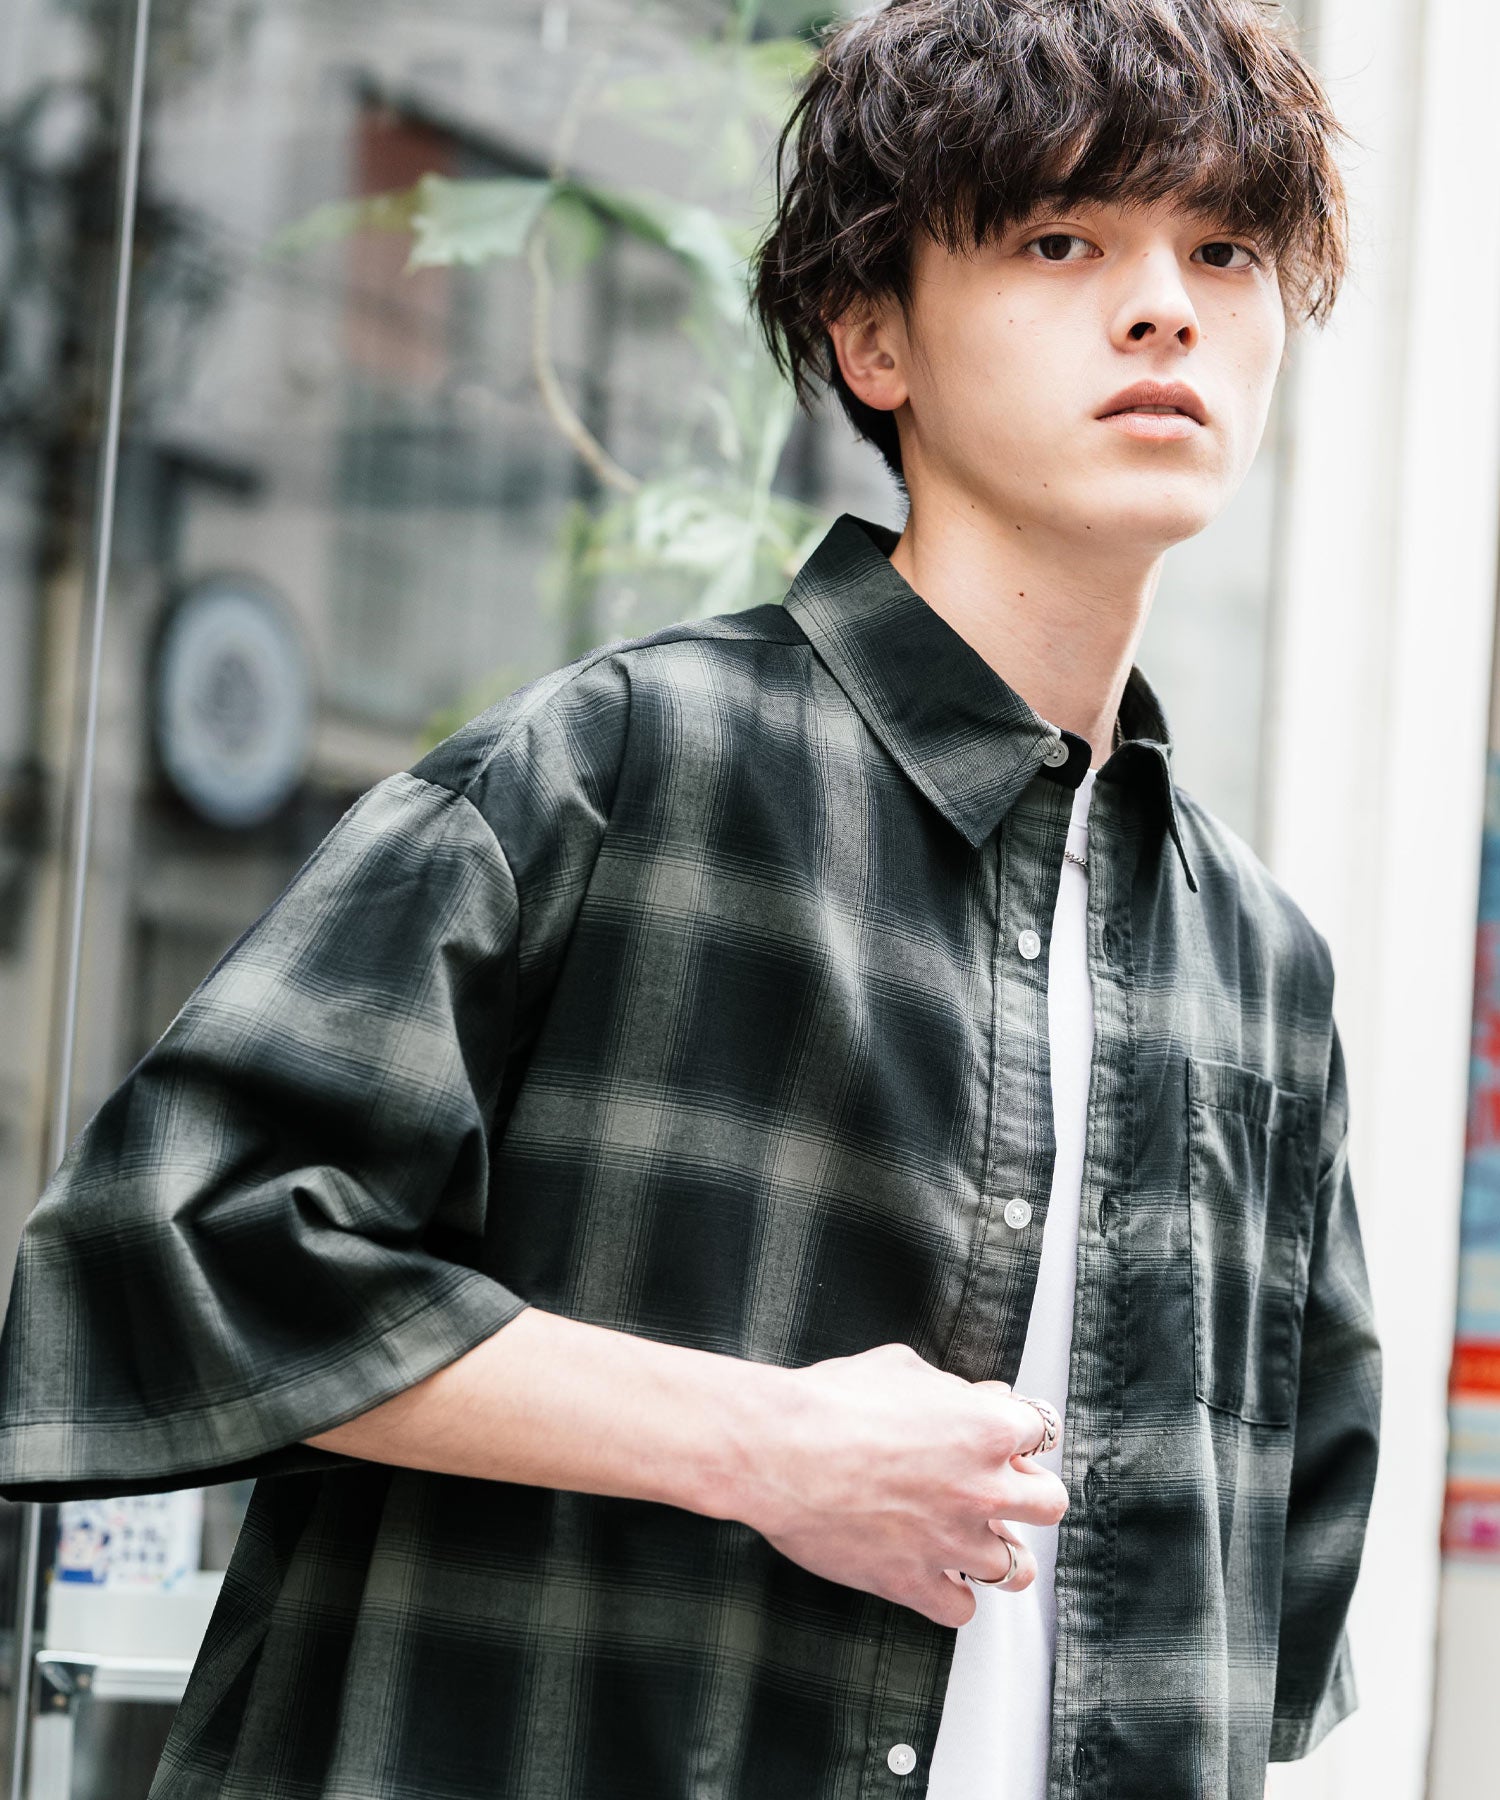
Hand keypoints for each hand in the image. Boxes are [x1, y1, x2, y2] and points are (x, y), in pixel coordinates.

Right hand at [742, 1341, 1067, 1626]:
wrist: (777, 1450)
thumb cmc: (831, 1403)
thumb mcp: (902, 1368)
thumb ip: (953, 1388)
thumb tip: (981, 1396)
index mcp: (985, 1429)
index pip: (1041, 1431)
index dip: (1018, 1433)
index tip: (1003, 1439)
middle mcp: (982, 1489)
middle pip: (1050, 1504)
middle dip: (1028, 1494)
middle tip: (998, 1489)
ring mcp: (952, 1542)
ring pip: (1015, 1570)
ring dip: (997, 1553)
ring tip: (973, 1541)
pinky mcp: (915, 1582)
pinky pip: (962, 1609)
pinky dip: (952, 1595)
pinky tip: (933, 1574)